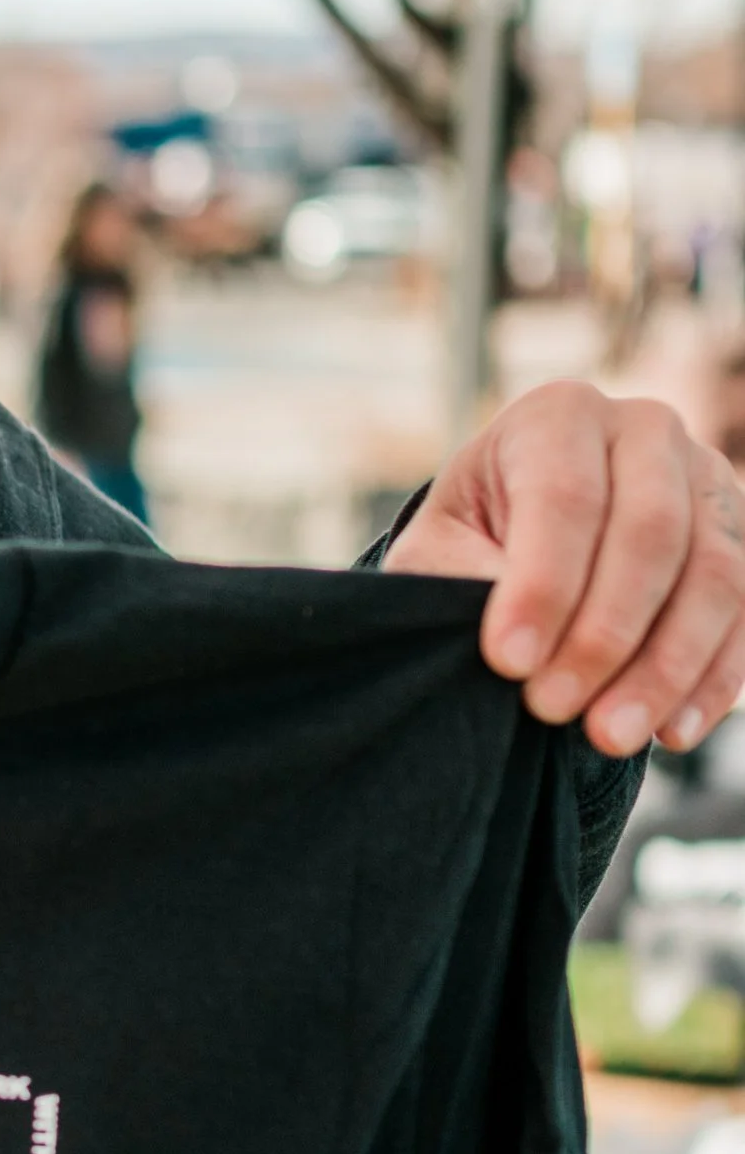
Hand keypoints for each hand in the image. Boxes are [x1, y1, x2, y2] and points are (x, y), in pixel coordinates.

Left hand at [385, 383, 744, 755]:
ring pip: (713, 576)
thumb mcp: (439, 547)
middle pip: (651, 533)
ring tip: (612, 737)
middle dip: (604, 634)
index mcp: (560, 416)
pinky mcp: (741, 541)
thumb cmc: (471, 539)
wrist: (521, 533)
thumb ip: (458, 578)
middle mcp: (646, 432)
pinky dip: (713, 680)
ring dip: (666, 668)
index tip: (507, 662)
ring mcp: (707, 483)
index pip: (565, 497)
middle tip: (553, 709)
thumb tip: (518, 640)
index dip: (541, 585)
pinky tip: (673, 732)